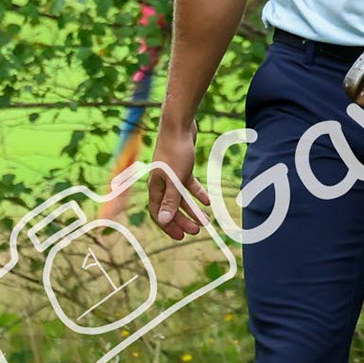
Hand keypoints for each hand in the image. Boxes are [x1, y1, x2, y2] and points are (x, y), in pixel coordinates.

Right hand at [146, 122, 211, 241]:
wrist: (179, 126)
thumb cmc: (174, 152)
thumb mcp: (175, 179)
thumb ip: (170, 200)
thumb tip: (164, 220)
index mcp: (155, 187)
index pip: (158, 213)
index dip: (168, 226)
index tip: (181, 237)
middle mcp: (161, 183)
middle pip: (171, 208)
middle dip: (183, 220)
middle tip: (197, 230)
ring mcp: (171, 175)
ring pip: (181, 198)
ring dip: (193, 210)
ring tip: (206, 220)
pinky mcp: (181, 167)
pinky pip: (189, 185)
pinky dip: (197, 194)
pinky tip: (208, 201)